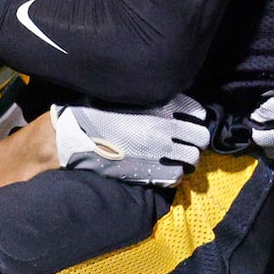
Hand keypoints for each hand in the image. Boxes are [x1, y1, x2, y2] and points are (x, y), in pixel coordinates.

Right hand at [50, 95, 209, 187]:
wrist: (72, 137)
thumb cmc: (94, 112)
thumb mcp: (125, 96)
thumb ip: (150, 98)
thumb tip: (168, 104)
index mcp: (160, 106)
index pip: (197, 112)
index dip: (196, 118)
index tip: (191, 122)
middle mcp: (165, 129)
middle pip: (200, 138)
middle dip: (196, 140)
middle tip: (187, 142)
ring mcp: (159, 153)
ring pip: (192, 159)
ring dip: (187, 158)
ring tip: (177, 157)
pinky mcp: (150, 173)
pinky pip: (176, 177)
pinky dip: (174, 174)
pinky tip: (165, 169)